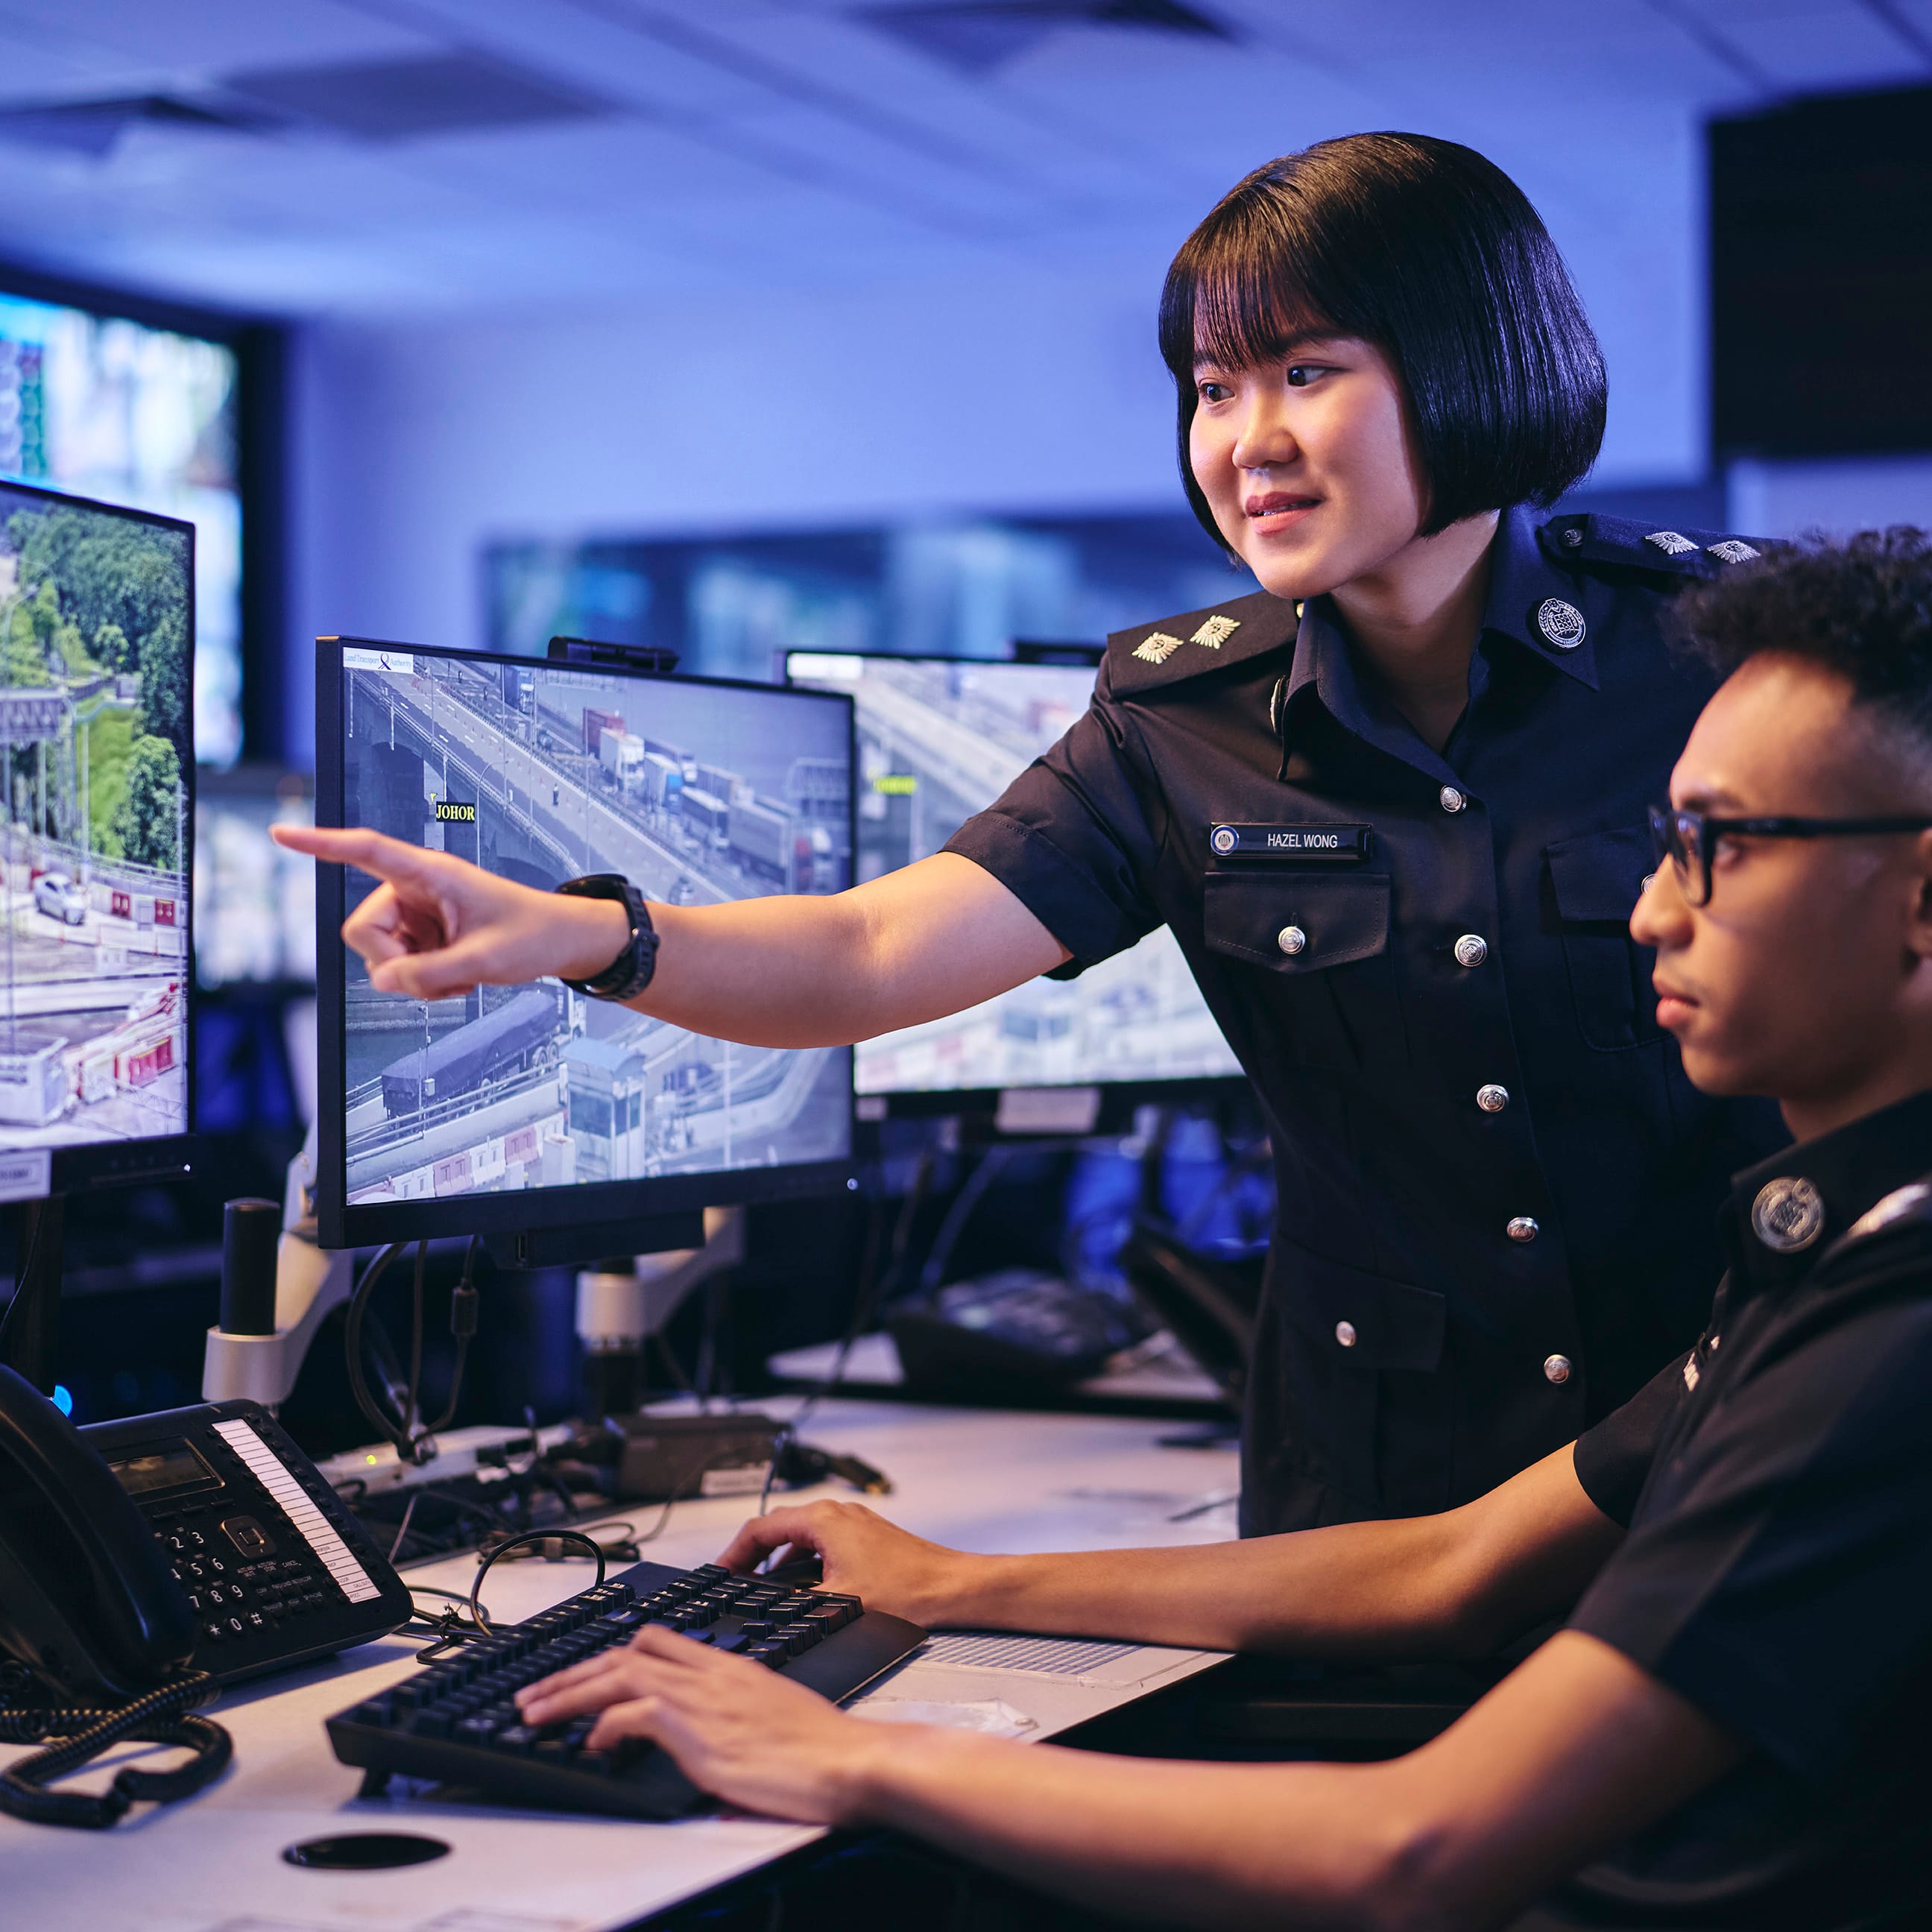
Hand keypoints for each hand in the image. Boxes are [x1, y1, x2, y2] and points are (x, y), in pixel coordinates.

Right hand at [271, 825, 627, 998]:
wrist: (561, 943)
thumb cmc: (533, 933)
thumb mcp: (483, 960)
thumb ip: (429, 974)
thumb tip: (383, 981)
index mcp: (431, 873)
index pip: (366, 850)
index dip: (321, 844)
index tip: (282, 833)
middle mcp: (416, 890)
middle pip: (363, 929)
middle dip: (393, 961)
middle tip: (439, 974)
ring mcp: (418, 916)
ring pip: (379, 955)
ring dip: (414, 976)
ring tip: (459, 975)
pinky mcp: (424, 937)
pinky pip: (399, 968)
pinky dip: (424, 982)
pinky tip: (458, 977)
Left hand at [515, 1624, 887, 1823]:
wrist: (849, 1759)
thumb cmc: (823, 1747)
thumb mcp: (771, 1718)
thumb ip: (734, 1719)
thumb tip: (711, 1743)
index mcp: (729, 1665)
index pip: (658, 1640)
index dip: (611, 1653)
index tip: (581, 1670)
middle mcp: (711, 1674)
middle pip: (626, 1652)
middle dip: (572, 1671)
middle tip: (534, 1693)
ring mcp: (704, 1700)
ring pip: (619, 1675)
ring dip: (569, 1693)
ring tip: (535, 1712)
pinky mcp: (699, 1732)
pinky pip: (636, 1714)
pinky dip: (605, 1724)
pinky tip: (592, 1742)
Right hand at [715, 1500, 978, 1628]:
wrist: (951, 1588)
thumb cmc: (908, 1590)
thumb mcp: (837, 1602)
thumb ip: (796, 1602)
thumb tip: (767, 1609)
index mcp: (824, 1520)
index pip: (761, 1528)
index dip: (734, 1552)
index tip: (720, 1571)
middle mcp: (837, 1513)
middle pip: (779, 1527)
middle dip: (753, 1555)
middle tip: (735, 1580)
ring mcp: (853, 1523)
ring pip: (801, 1536)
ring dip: (779, 1561)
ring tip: (764, 1589)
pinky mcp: (866, 1537)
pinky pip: (822, 1543)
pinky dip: (804, 1562)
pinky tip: (804, 1590)